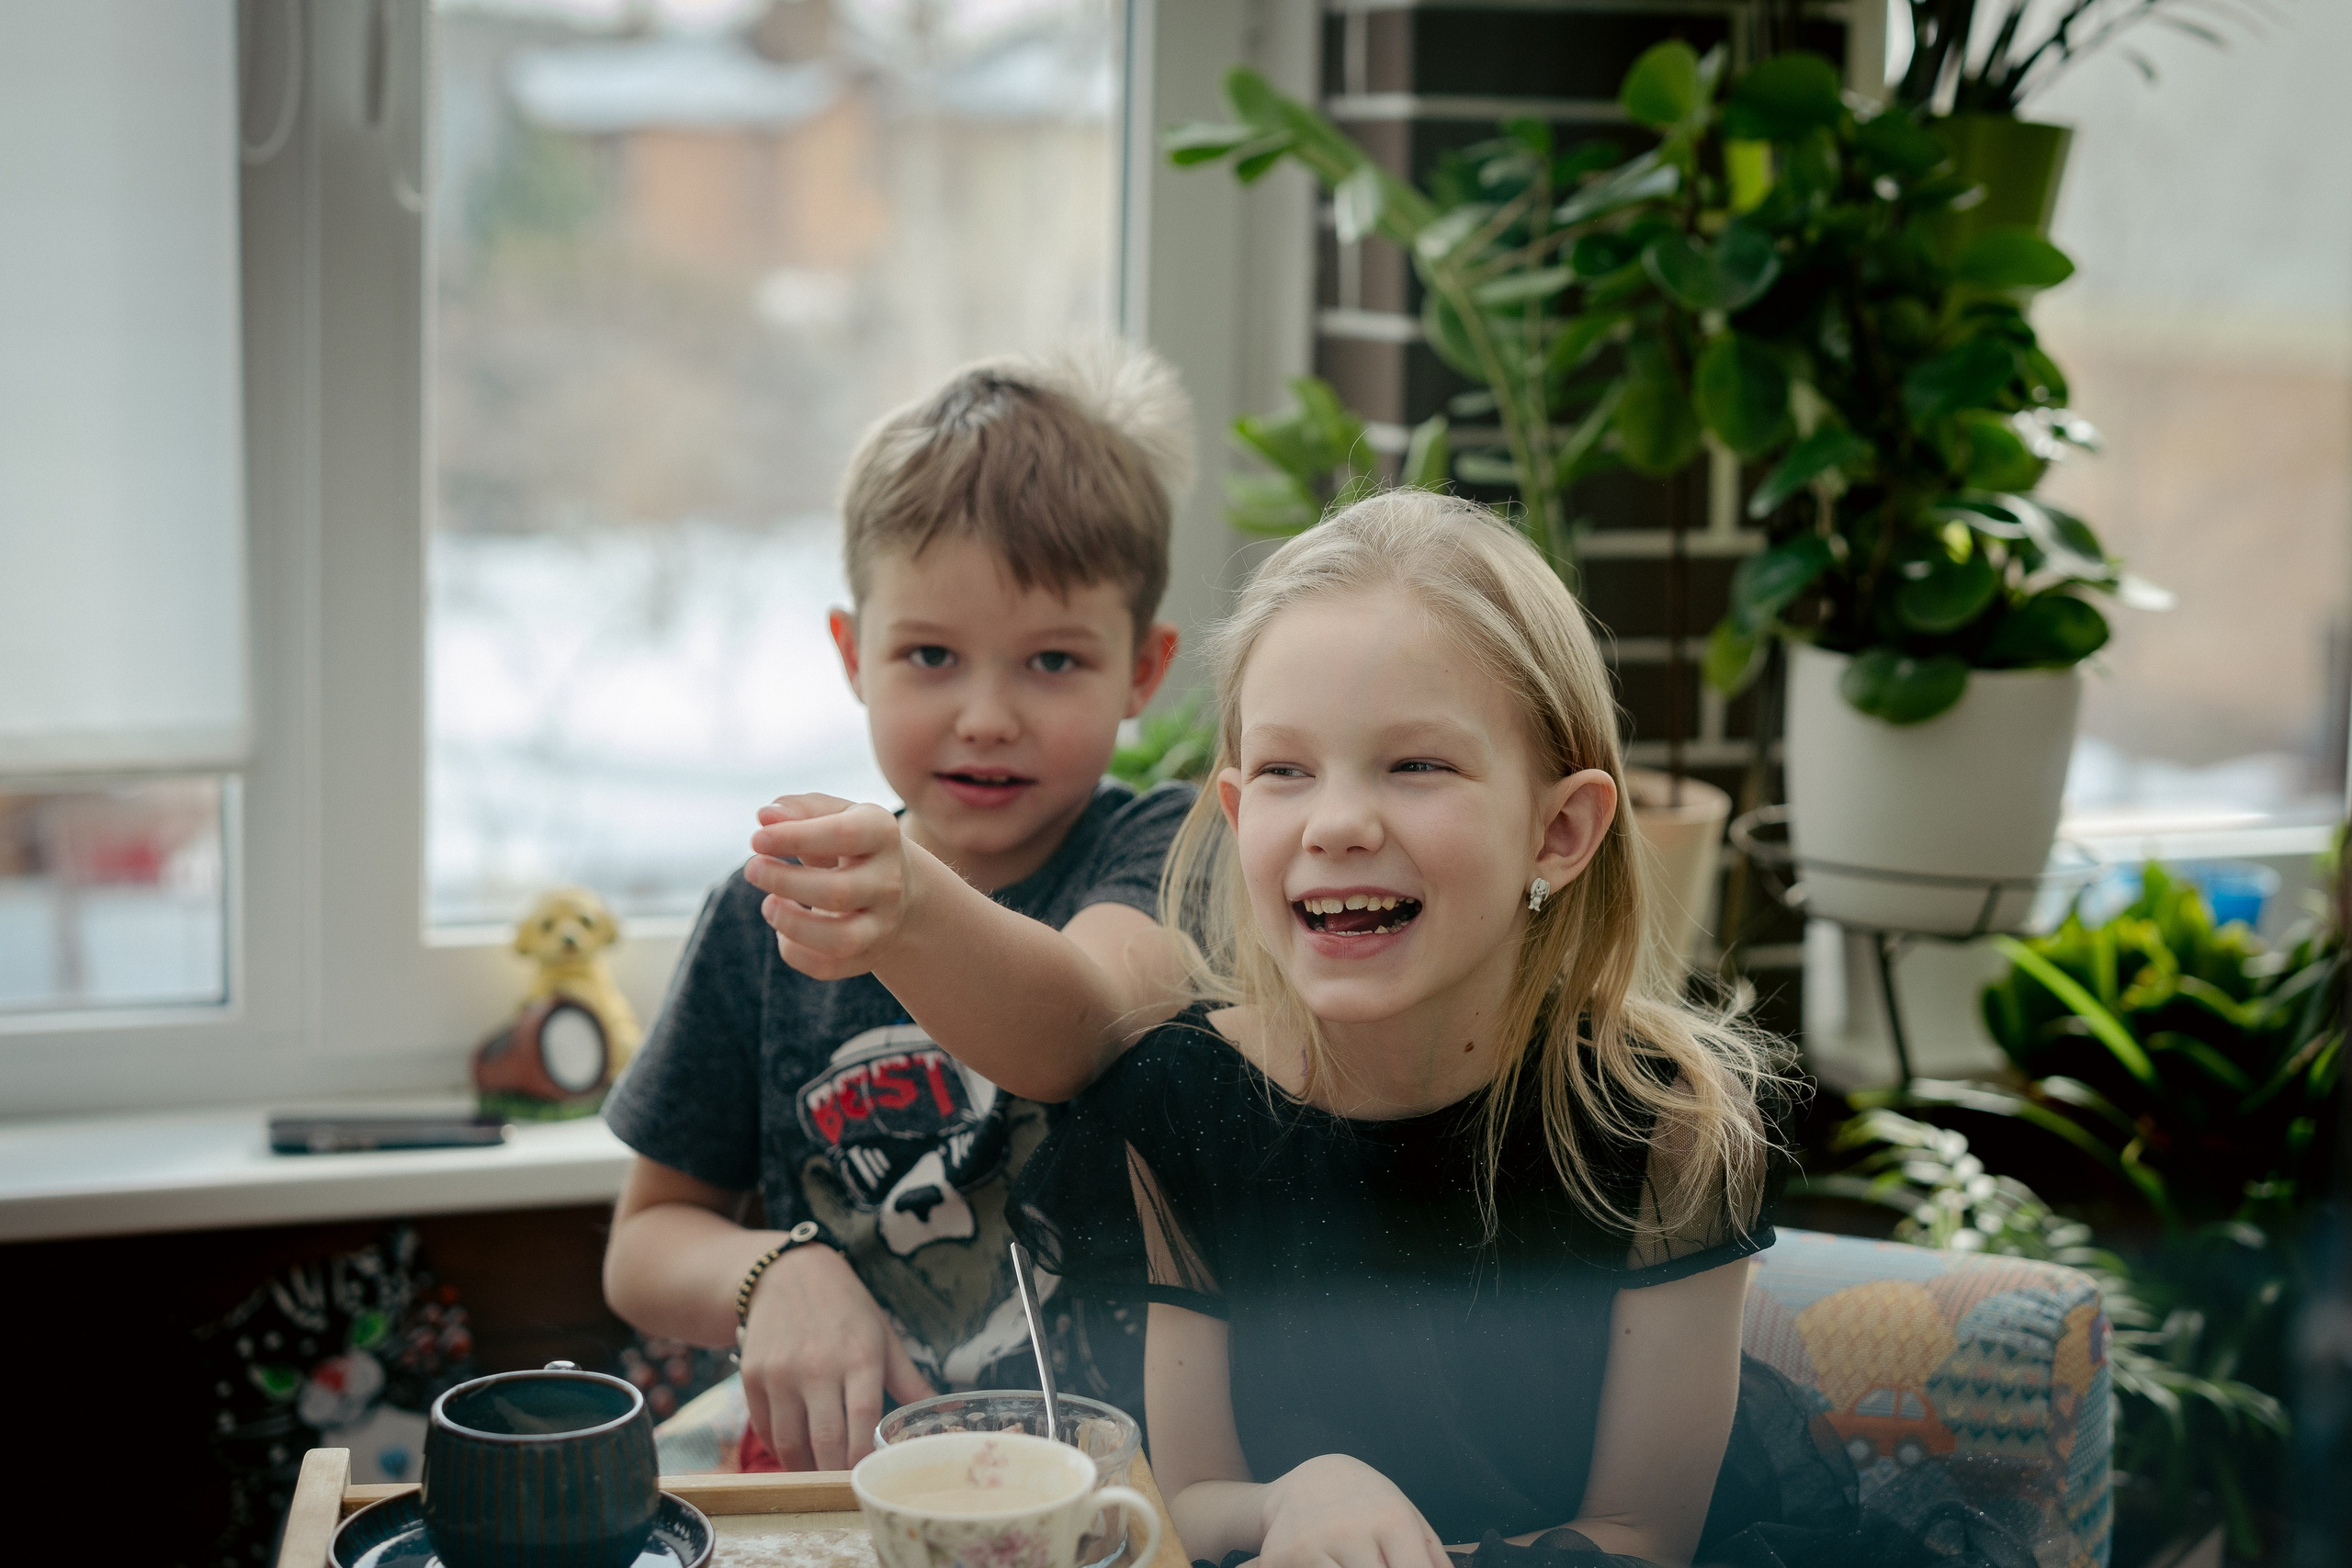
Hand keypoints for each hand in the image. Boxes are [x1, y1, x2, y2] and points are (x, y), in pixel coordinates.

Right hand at [737, 1240, 932, 1469]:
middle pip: (825, 1440)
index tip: (868, 1474)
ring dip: (804, 1467)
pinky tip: (795, 1449)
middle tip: (842, 1484)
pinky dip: (779, 1448)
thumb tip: (944, 1413)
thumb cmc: (845, 1309)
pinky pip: (765, 1429)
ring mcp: (781, 1373)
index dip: (865, 1455)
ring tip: (818, 1471)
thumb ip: (910, 1381)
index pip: (864, 1419)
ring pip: (790, 1443)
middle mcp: (818, 1366)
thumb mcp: (883, 1336)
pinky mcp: (752, 1377)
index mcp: (859, 1356)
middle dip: (834, 1472)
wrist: (786, 1274)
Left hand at [745, 795, 914, 980]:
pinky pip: (830, 967)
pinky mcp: (869, 955)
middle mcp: (890, 881)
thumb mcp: (832, 813)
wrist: (894, 882)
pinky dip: (795, 952)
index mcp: (882, 834)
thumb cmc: (850, 840)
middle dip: (784, 882)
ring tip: (768, 905)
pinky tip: (783, 930)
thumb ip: (799, 809)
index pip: (844, 835)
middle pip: (838, 892)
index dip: (795, 837)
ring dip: (792, 924)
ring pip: (841, 940)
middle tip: (752, 869)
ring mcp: (883, 924)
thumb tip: (765, 817)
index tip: (756, 839)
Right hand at [1259, 1454, 1449, 1567]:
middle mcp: (1350, 1531)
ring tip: (1352, 1564)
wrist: (1310, 1481)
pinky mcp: (1279, 1557)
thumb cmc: (1369, 1503)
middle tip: (1378, 1567)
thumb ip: (1432, 1555)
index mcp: (1390, 1520)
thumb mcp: (1406, 1515)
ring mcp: (1311, 1546)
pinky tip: (1320, 1565)